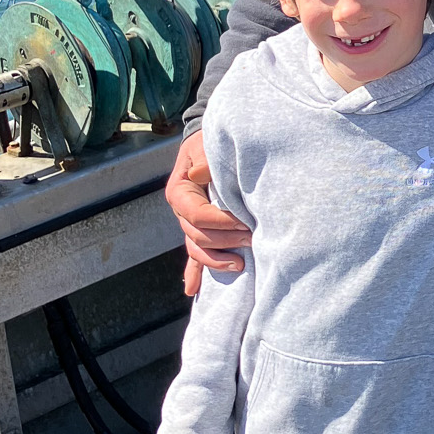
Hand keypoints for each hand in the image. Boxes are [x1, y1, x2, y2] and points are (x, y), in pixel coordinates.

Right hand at [165, 130, 250, 296]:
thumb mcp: (208, 145)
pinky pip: (194, 255)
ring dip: (216, 261)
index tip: (244, 221)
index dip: (220, 221)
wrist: (211, 144)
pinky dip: (194, 272)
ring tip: (240, 265)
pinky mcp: (199, 230)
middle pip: (198, 236)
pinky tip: (192, 290)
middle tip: (253, 239)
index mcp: (180, 191)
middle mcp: (181, 210)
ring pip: (197, 249)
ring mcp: (188, 223)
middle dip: (225, 241)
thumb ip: (206, 160)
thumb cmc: (211, 144)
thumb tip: (199, 174)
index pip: (196, 214)